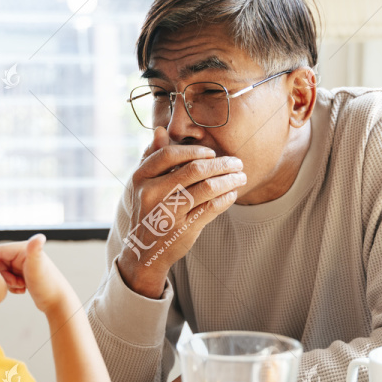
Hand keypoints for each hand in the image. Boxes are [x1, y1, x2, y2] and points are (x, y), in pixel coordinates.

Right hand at [0, 234, 74, 313]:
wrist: (57, 302)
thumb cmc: (47, 285)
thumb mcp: (37, 268)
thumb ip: (34, 251)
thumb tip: (40, 236)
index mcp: (23, 248)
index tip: (0, 278)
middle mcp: (24, 253)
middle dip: (3, 276)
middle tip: (15, 283)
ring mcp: (24, 264)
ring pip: (2, 272)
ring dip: (8, 282)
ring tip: (22, 286)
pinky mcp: (24, 274)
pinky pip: (8, 279)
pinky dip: (12, 286)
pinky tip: (23, 290)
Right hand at [120, 127, 246, 297]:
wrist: (144, 252)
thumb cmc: (147, 211)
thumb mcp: (142, 184)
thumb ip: (151, 157)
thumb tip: (160, 130)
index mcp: (140, 178)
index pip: (169, 155)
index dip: (194, 151)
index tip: (211, 153)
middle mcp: (151, 194)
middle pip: (194, 170)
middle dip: (221, 164)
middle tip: (237, 163)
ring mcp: (168, 212)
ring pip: (207, 188)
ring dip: (230, 180)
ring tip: (241, 177)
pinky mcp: (183, 228)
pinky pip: (212, 208)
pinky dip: (226, 198)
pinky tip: (232, 194)